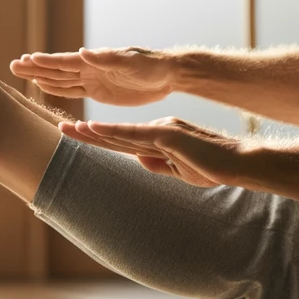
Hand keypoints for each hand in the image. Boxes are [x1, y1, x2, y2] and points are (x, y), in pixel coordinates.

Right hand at [10, 46, 173, 105]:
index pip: (64, 62)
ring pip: (61, 79)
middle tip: (12, 66)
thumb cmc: (151, 65)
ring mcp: (93, 80)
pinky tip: (45, 87)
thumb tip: (83, 52)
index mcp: (95, 60)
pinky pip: (74, 91)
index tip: (24, 60)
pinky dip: (57, 89)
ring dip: (42, 77)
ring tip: (22, 74)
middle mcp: (90, 68)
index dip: (44, 62)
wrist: (167, 75)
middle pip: (56, 69)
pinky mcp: (100, 92)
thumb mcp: (131, 62)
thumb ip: (108, 59)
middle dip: (35, 68)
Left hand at [59, 116, 246, 187]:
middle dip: (87, 133)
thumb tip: (138, 160)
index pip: (124, 141)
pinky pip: (134, 134)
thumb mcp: (181, 171)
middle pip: (116, 134)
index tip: (79, 138)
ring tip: (66, 127)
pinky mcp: (168, 134)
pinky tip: (92, 127)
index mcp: (161, 138)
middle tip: (60, 127)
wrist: (238, 163)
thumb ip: (160, 165)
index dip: (100, 140)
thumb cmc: (214, 168)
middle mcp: (158, 130)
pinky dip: (112, 131)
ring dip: (91, 131)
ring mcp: (162, 130)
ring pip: (120, 133)